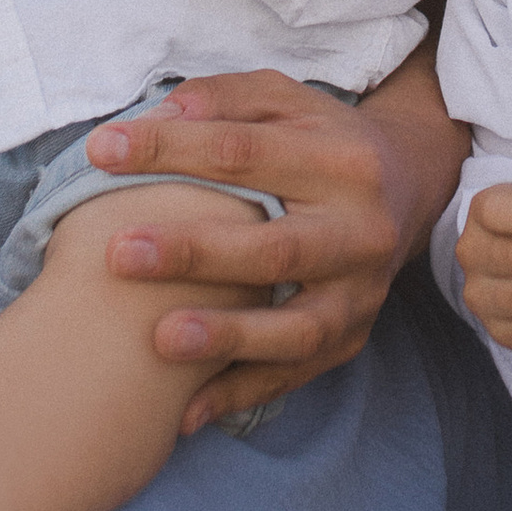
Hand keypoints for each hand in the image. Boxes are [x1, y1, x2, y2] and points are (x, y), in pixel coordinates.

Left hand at [83, 66, 423, 430]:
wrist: (410, 187)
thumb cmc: (322, 140)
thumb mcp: (285, 100)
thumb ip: (224, 99)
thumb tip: (158, 116)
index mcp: (341, 160)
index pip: (246, 153)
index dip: (171, 150)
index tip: (101, 151)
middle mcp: (361, 231)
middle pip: (277, 249)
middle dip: (197, 253)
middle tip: (121, 253)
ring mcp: (361, 293)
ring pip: (296, 328)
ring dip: (227, 336)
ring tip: (160, 339)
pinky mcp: (352, 338)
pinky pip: (294, 375)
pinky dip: (239, 394)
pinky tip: (183, 411)